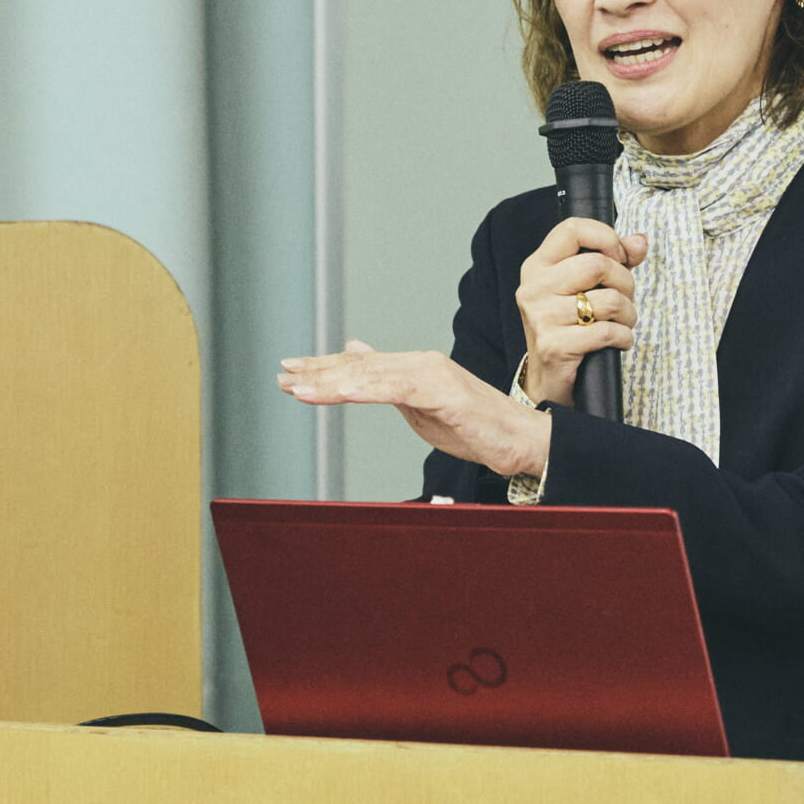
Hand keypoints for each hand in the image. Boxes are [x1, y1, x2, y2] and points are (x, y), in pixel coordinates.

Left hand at [278, 341, 550, 480]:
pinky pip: (398, 389)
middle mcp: (420, 363)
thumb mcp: (421, 407)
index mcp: (413, 368)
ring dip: (331, 382)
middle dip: (317, 372)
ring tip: (298, 387)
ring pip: (372, 375)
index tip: (291, 372)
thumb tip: (359, 362)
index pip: (360, 366)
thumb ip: (390, 385)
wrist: (520, 440)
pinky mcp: (444, 392)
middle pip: (359, 367)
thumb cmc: (475, 428)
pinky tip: (342, 392)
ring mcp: (432, 374)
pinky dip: (367, 388)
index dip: (323, 368)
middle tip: (282, 375)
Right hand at [515, 218, 646, 406]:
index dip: (606, 238)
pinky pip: (607, 332)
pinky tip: (618, 341)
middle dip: (625, 283)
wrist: (549, 379)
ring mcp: (541, 317)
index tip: (618, 257)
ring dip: (628, 314)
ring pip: (608, 300)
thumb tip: (639, 241)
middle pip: (597, 265)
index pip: (572, 229)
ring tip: (622, 322)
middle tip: (624, 298)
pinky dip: (624, 337)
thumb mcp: (588, 286)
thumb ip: (615, 259)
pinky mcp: (554, 346)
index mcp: (538, 265)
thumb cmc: (571, 326)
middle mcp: (534, 287)